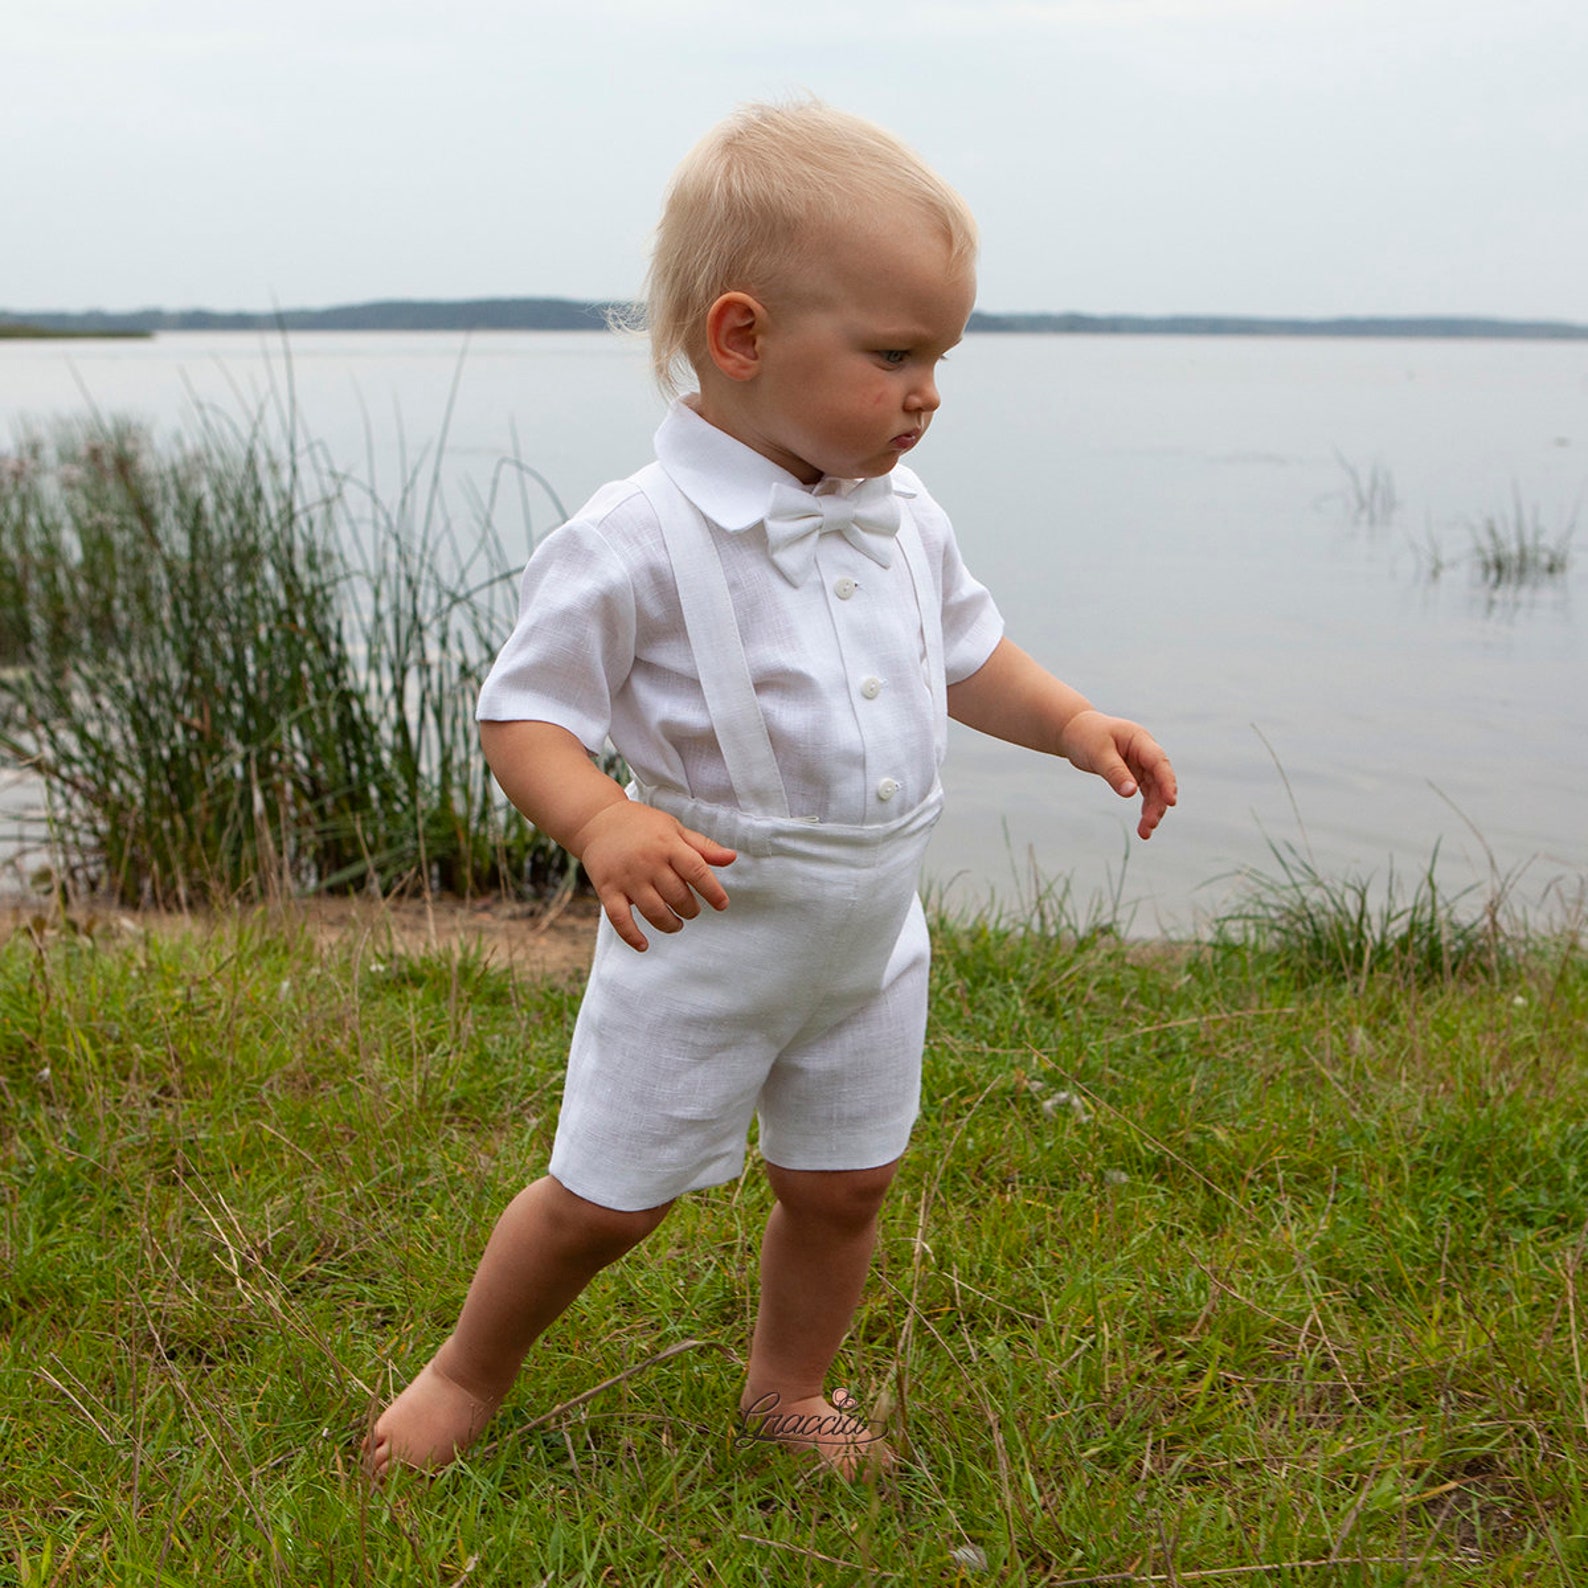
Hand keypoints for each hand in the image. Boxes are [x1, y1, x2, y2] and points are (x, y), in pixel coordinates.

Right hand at [573, 801, 735, 950]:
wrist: (597, 821)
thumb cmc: (643, 825)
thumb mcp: (675, 829)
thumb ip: (703, 847)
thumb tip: (732, 858)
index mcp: (668, 845)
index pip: (697, 871)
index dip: (713, 891)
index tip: (722, 904)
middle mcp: (648, 862)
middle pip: (677, 896)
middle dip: (690, 909)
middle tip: (691, 910)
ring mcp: (627, 878)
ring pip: (654, 911)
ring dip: (669, 924)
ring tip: (676, 923)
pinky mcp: (607, 890)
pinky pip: (620, 919)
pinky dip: (632, 936)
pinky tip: (644, 945)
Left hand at [1058, 710, 1177, 839]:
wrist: (1074, 730)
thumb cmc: (1086, 736)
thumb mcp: (1098, 754)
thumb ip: (1115, 772)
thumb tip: (1131, 793)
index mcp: (1139, 740)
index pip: (1158, 762)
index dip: (1167, 782)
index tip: (1170, 802)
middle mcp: (1144, 751)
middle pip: (1159, 780)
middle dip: (1158, 803)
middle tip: (1150, 825)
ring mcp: (1141, 763)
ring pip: (1154, 789)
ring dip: (1152, 810)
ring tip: (1145, 833)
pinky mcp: (1134, 773)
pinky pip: (1145, 792)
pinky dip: (1145, 807)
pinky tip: (1144, 825)